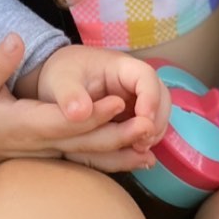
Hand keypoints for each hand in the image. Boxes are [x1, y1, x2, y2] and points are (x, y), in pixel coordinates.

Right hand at [0, 35, 163, 172]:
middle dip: (116, 137)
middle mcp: (38, 145)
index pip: (61, 121)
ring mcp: (47, 156)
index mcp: (21, 125)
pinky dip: (111, 162)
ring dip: (120, 156)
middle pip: (82, 144)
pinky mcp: (53, 158)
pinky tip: (136, 160)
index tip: (117, 102)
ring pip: (88, 159)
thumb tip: (15, 39)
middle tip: (147, 125)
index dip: (90, 115)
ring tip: (151, 151)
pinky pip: (85, 162)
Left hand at [29, 44, 170, 171]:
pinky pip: (147, 127)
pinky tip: (133, 152)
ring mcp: (136, 99)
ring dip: (153, 132)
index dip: (150, 98)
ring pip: (158, 114)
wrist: (58, 81)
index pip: (146, 76)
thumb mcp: (59, 81)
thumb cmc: (60, 74)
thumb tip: (80, 113)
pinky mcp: (133, 115)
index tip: (144, 121)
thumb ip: (69, 95)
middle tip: (142, 142)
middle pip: (160, 97)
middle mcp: (134, 82)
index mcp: (119, 66)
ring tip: (137, 149)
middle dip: (156, 120)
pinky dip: (145, 139)